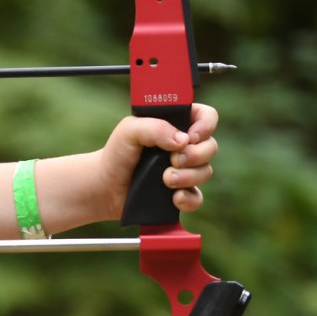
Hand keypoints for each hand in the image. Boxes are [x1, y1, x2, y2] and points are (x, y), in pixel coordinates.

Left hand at [101, 102, 218, 216]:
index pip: (206, 116)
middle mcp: (183, 146)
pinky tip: (174, 198)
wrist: (105, 186)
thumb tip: (183, 140)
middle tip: (173, 159)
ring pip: (206, 172)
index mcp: (174, 124)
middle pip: (211, 146)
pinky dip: (189, 199)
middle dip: (196, 155)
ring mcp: (184, 170)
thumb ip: (154, 127)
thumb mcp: (129, 131)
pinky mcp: (180, 193)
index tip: (191, 137)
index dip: (206, 125)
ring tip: (166, 179)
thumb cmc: (116, 153)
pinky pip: (197, 198)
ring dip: (188, 176)